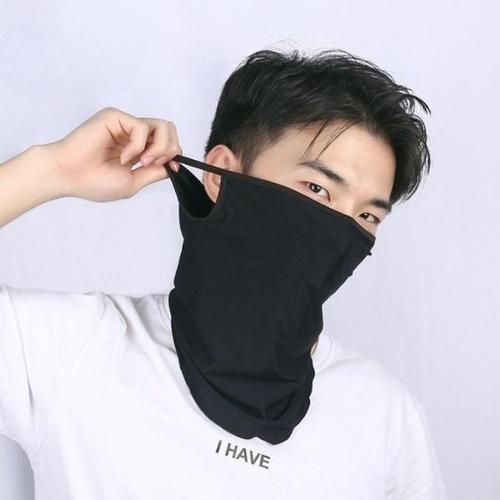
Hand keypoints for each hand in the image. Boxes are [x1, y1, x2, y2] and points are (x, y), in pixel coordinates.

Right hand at [43, 106, 182, 200]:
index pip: (168, 144)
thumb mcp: (134, 182)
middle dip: (169, 150)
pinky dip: (137, 146)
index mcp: (138, 150)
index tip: (170, 168)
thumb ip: (155, 172)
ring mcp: (125, 125)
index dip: (174, 155)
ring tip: (140, 161)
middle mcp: (133, 135)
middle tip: (151, 164)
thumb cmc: (93, 182)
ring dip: (159, 148)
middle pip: (169, 131)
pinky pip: (141, 127)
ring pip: (162, 126)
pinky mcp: (116, 117)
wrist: (69, 176)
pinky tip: (122, 157)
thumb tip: (173, 165)